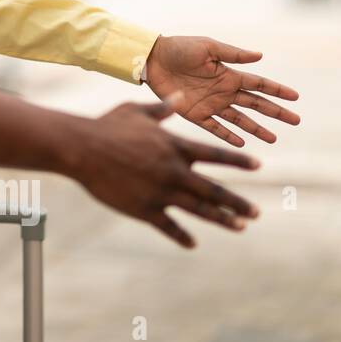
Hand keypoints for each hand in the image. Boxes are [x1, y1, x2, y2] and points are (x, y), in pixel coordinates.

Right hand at [75, 96, 260, 247]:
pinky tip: (192, 243)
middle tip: (256, 212)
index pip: (216, 156)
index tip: (259, 167)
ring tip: (240, 226)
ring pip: (200, 210)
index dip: (239, 162)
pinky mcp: (145, 209)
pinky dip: (182, 236)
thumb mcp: (137, 111)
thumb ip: (162, 109)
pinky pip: (169, 226)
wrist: (82, 149)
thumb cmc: (107, 126)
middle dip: (238, 203)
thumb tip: (180, 97)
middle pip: (215, 191)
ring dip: (223, 219)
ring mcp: (162, 193)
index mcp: (175, 147)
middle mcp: (175, 171)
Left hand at [144, 35, 299, 145]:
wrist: (151, 59)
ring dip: (256, 128)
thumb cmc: (179, 48)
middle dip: (275, 112)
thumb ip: (233, 54)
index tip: (295, 97)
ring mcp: (210, 104)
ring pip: (239, 119)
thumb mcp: (208, 48)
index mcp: (228, 74)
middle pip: (255, 104)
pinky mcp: (194, 114)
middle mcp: (223, 91)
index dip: (277, 90)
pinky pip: (214, 128)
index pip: (258, 84)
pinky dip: (228, 136)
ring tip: (273, 138)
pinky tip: (242, 143)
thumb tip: (260, 56)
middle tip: (295, 120)